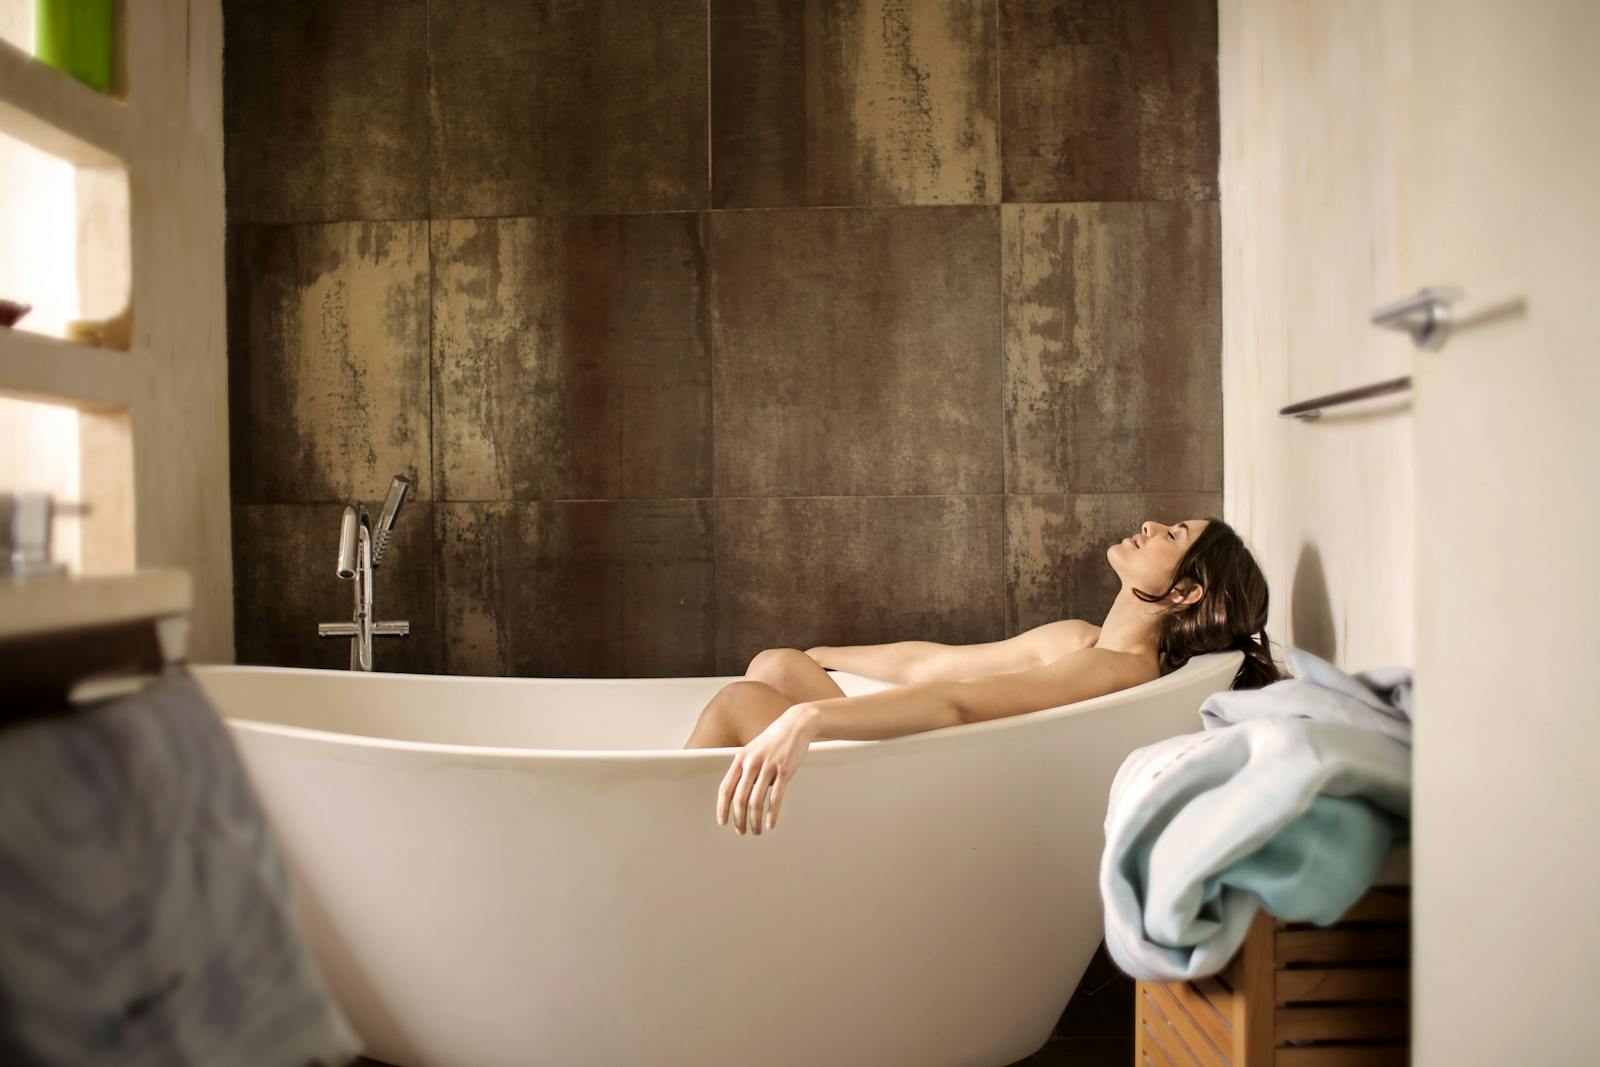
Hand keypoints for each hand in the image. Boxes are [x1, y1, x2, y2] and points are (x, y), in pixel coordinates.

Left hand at [717, 703, 819, 834]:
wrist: (795, 724)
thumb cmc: (774, 740)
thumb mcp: (753, 751)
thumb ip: (745, 770)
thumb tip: (741, 794)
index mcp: (740, 759)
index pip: (726, 788)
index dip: (722, 807)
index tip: (723, 821)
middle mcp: (751, 763)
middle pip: (740, 799)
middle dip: (738, 819)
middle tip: (741, 831)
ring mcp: (768, 767)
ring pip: (756, 801)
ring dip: (754, 820)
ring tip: (756, 830)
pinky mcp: (784, 770)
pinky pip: (776, 798)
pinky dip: (772, 814)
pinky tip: (770, 824)